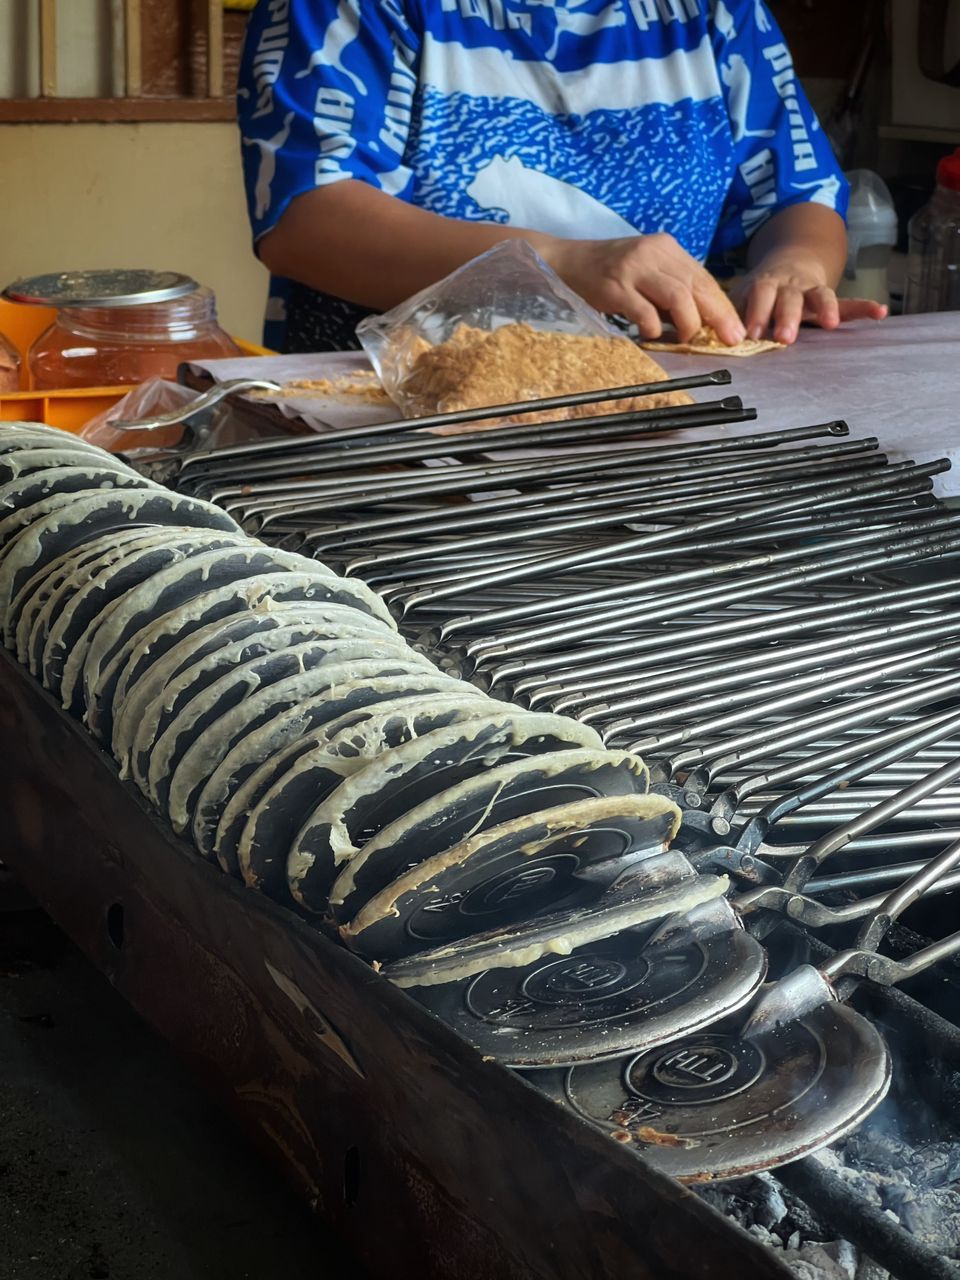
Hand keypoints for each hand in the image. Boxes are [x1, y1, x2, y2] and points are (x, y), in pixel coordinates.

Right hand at [543, 232, 746, 346]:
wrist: (566, 261)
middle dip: (717, 316)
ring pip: (678, 296)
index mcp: (667, 248)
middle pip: (697, 285)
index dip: (723, 306)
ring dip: (687, 324)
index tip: (736, 330)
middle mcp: (654, 253)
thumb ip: (671, 289)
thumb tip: (701, 321)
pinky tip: (650, 335)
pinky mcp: (615, 286)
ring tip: (684, 339)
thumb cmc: (608, 273)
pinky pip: (645, 311)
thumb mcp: (646, 272)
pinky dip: (654, 328)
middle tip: (729, 339)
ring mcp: (634, 268)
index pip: (704, 278)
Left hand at [731, 254, 887, 344]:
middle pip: (790, 298)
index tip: (753, 333)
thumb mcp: (741, 297)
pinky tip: (880, 312)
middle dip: (788, 316)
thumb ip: (732, 315)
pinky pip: (849, 302)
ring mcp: (812, 290)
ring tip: (831, 324)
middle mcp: (791, 285)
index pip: (761, 295)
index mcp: (766, 284)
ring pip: (820, 296)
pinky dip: (865, 307)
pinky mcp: (830, 299)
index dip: (758, 312)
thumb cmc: (759, 292)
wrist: (786, 264)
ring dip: (826, 308)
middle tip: (784, 337)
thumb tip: (711, 336)